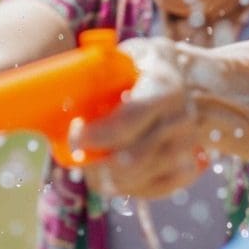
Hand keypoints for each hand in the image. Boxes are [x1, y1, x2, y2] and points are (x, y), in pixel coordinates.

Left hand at [77, 37, 207, 198]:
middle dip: (96, 162)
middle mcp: (182, 118)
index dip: (95, 135)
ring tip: (91, 160)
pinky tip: (112, 172)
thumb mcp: (123, 58)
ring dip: (107, 176)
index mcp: (165, 85)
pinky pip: (150, 190)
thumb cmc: (144, 67)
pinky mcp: (188, 168)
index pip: (128, 122)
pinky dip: (126, 186)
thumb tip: (56, 90)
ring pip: (136, 179)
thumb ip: (95, 73)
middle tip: (76, 154)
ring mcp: (187, 146)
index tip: (74, 136)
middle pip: (131, 160)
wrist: (193, 80)